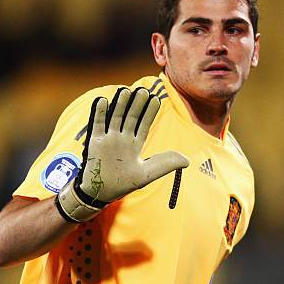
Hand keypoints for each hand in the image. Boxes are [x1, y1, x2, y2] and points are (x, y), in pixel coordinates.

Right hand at [56, 87, 188, 221]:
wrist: (101, 193)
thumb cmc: (124, 184)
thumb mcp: (148, 174)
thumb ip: (166, 164)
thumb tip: (188, 160)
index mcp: (135, 145)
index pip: (144, 125)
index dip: (149, 112)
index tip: (155, 98)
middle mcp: (122, 139)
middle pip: (130, 118)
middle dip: (137, 105)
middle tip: (143, 90)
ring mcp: (109, 139)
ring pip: (116, 118)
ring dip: (120, 105)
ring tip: (126, 91)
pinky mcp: (95, 142)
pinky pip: (98, 125)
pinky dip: (100, 113)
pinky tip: (103, 101)